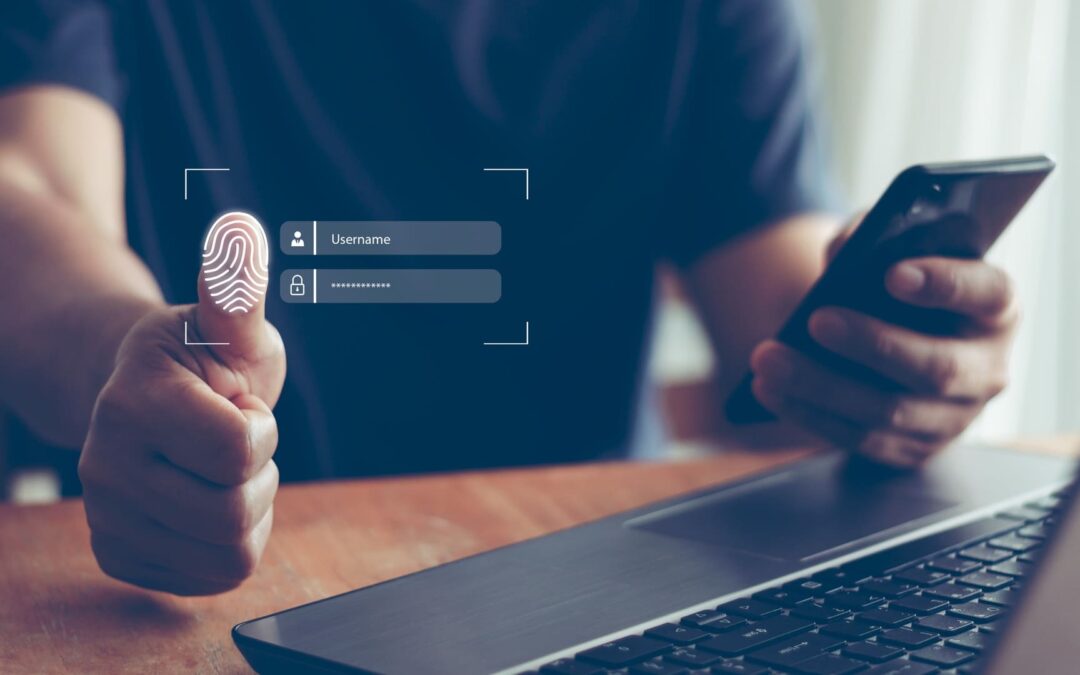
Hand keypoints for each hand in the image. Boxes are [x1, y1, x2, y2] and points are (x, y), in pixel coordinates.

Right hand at [78, 213, 284, 593]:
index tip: (237, 404)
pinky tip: (207, 500)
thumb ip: (236, 288)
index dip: (260, 428)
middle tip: (232, 441)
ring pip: (229, 556)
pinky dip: (228, 544)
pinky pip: (212, 578)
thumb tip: (240, 229)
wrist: (149, 394)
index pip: (239, 451)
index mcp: (134, 402)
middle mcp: (106, 466)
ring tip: (220, 470)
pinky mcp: (120, 554)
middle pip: (233, 514)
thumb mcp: (229, 323)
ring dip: (247, 511)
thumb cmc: (205, 356)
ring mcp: (106, 515)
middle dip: (257, 475)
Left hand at [749, 229, 1017, 466]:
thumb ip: (873, 237)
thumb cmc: (896, 281)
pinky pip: (862, 440)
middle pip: (936, 367)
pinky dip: (810, 415)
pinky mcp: (917, 447)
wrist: (896, 331)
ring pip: (890, 411)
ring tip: (768, 359)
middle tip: (816, 320)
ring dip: (821, 387)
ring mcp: (955, 416)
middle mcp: (987, 367)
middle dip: (872, 344)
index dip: (944, 284)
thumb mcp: (891, 249)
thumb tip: (845, 250)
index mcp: (996, 307)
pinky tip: (769, 391)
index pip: (985, 293)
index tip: (893, 274)